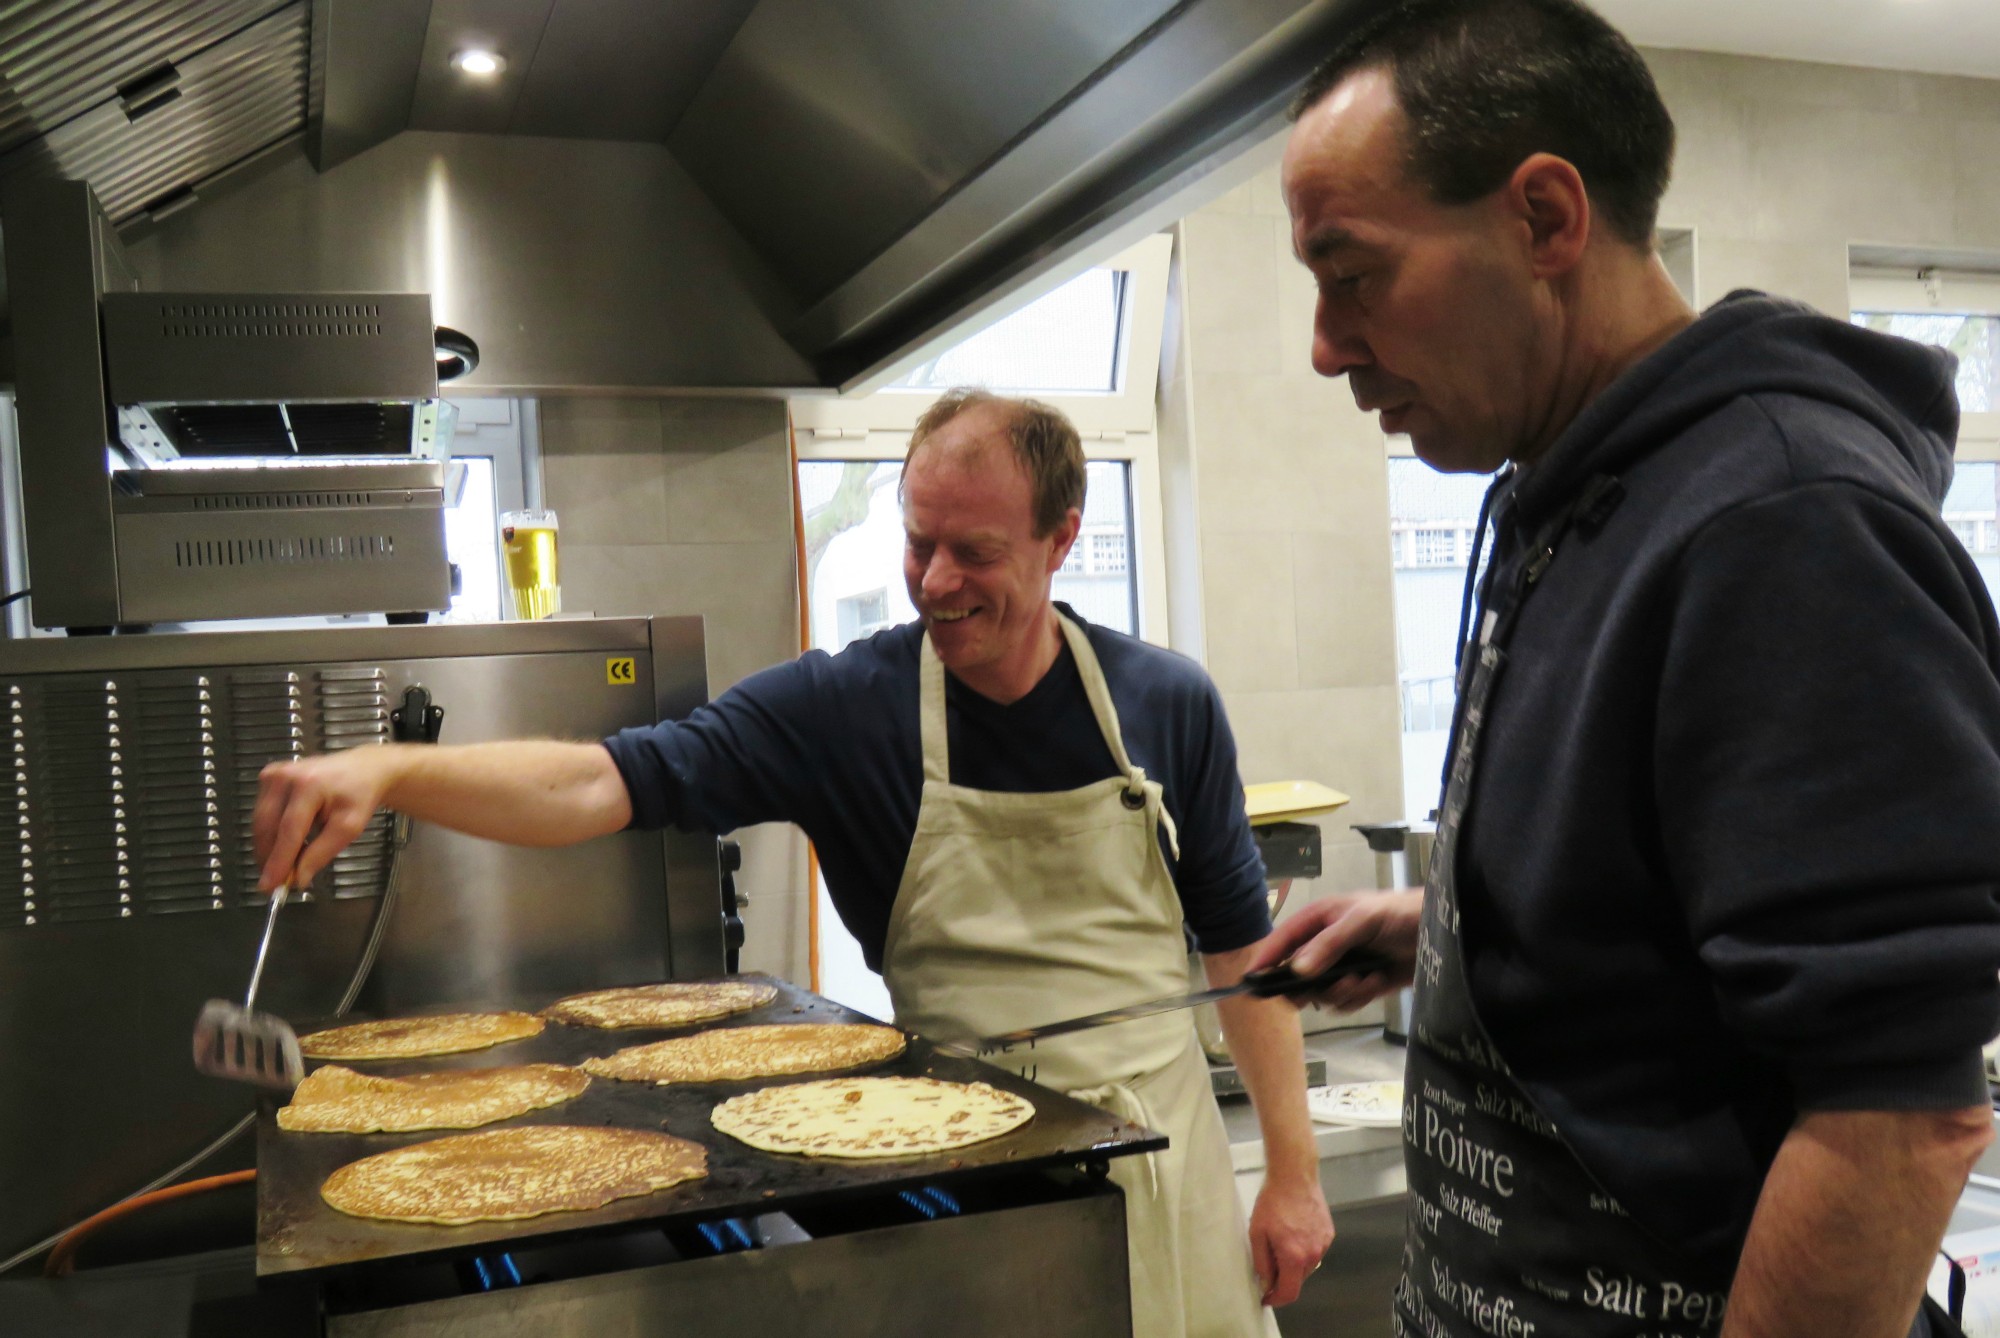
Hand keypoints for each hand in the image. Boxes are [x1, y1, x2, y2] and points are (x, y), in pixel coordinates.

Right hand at [252, 747, 404, 891]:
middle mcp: (286, 776)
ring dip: (270, 848)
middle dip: (271, 858)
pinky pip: (263, 814)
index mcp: (309, 785)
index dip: (278, 861)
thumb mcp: (350, 827)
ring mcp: (275, 775)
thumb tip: (298, 877)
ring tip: (287, 863)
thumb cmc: (359, 794)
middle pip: (269, 828)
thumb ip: (322, 853)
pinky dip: (272, 833)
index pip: (288, 831)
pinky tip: (287, 843)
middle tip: (278, 882)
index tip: (270, 885)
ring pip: (261, 824)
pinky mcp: (269, 778)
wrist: (363, 769)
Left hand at [1249, 1171, 1333, 1305]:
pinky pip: (1314, 1251)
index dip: (1276, 1299)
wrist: (1294, 1175)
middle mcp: (1313, 1254)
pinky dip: (1303, 1250)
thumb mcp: (1257, 1233)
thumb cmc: (1272, 1202)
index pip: (1289, 1292)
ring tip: (1280, 1242)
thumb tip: (1266, 1283)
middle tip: (1267, 1263)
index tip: (1266, 1298)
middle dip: (1282, 1279)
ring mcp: (1323, 1244)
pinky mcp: (1328, 1233)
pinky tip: (1293, 1233)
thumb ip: (1262, 1262)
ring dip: (1293, 1264)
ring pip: (1307, 1266)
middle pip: (1298, 1280)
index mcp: (1294, 1257)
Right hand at [1250, 890, 1422, 1010]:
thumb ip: (1328, 944)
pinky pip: (1345, 1002)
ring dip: (1341, 992)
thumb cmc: (1397, 914)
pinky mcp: (1362, 985)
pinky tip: (1376, 982)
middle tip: (1318, 991)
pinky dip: (1359, 997)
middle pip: (1297, 974)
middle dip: (1310, 985)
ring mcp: (1344, 967)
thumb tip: (1297, 970)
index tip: (1251, 980)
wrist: (1437, 934)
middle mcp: (1327, 945)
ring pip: (1321, 993)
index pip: (1283, 940)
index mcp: (1319, 920)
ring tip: (1362, 979)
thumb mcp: (1361, 920)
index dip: (1266, 958)